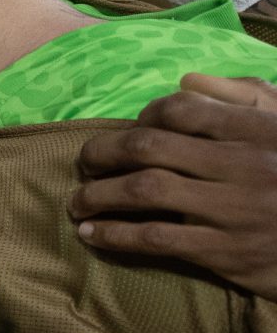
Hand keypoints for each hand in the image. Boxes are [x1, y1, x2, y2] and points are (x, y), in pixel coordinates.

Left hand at [71, 73, 276, 296]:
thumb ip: (243, 97)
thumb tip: (188, 81)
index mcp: (255, 129)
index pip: (179, 109)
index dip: (140, 118)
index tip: (126, 133)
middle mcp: (241, 164)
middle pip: (148, 147)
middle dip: (102, 154)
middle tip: (84, 164)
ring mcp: (232, 209)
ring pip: (144, 191)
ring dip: (98, 195)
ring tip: (77, 201)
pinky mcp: (226, 251)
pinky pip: (156, 237)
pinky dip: (115, 234)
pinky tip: (93, 233)